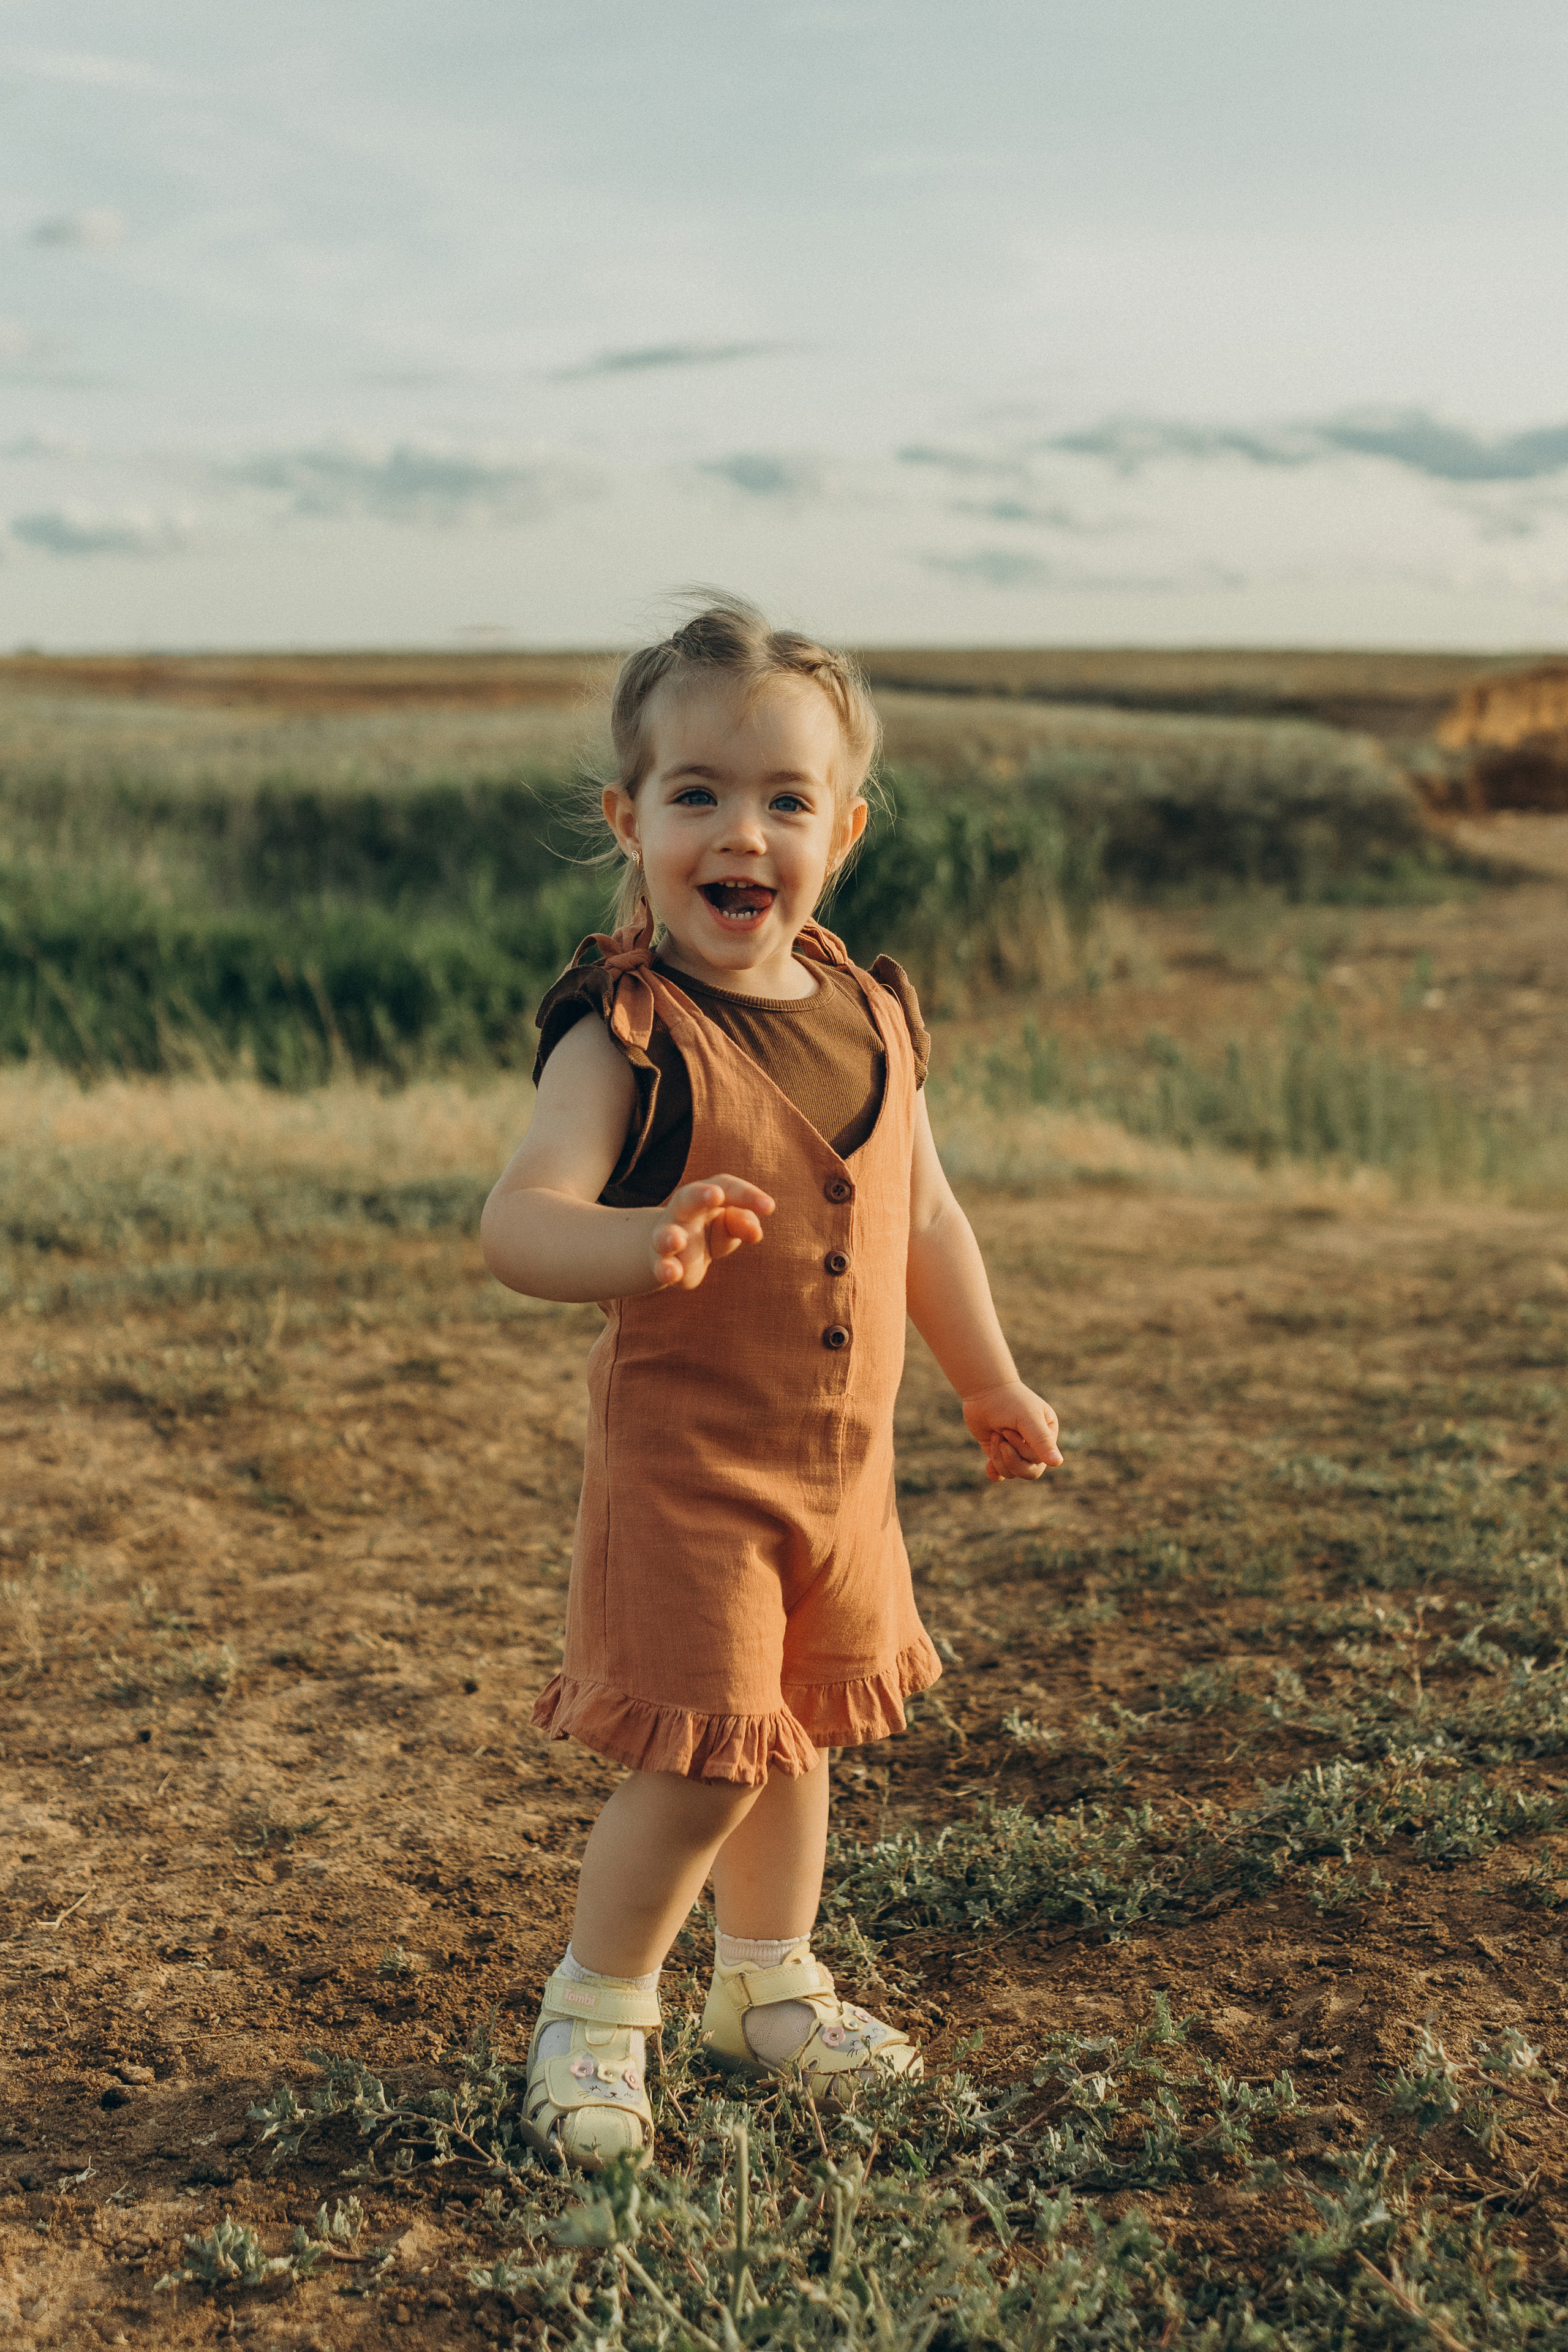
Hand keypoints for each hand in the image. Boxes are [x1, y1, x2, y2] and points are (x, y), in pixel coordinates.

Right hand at [650, 1175, 774, 1291]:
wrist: (675, 1252)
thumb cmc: (712, 1231)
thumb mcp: (730, 1225)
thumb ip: (743, 1223)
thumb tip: (756, 1231)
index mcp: (706, 1194)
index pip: (726, 1187)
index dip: (747, 1195)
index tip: (769, 1207)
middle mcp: (683, 1211)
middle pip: (687, 1198)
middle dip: (700, 1195)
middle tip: (716, 1195)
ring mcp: (668, 1237)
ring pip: (665, 1235)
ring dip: (670, 1237)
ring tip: (678, 1241)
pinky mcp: (662, 1263)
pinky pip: (661, 1266)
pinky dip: (665, 1270)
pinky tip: (672, 1273)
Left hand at [962, 1380, 1063, 1481]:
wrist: (983, 1391)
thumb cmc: (1009, 1401)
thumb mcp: (1028, 1419)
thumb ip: (1042, 1441)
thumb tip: (1058, 1463)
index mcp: (1047, 1435)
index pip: (1039, 1460)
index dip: (1021, 1450)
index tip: (1008, 1429)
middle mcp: (1034, 1445)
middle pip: (1029, 1472)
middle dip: (1011, 1460)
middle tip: (999, 1438)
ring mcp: (1016, 1450)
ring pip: (1012, 1473)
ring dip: (998, 1458)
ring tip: (994, 1435)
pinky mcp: (1000, 1452)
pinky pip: (1001, 1474)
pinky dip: (994, 1472)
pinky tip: (988, 1466)